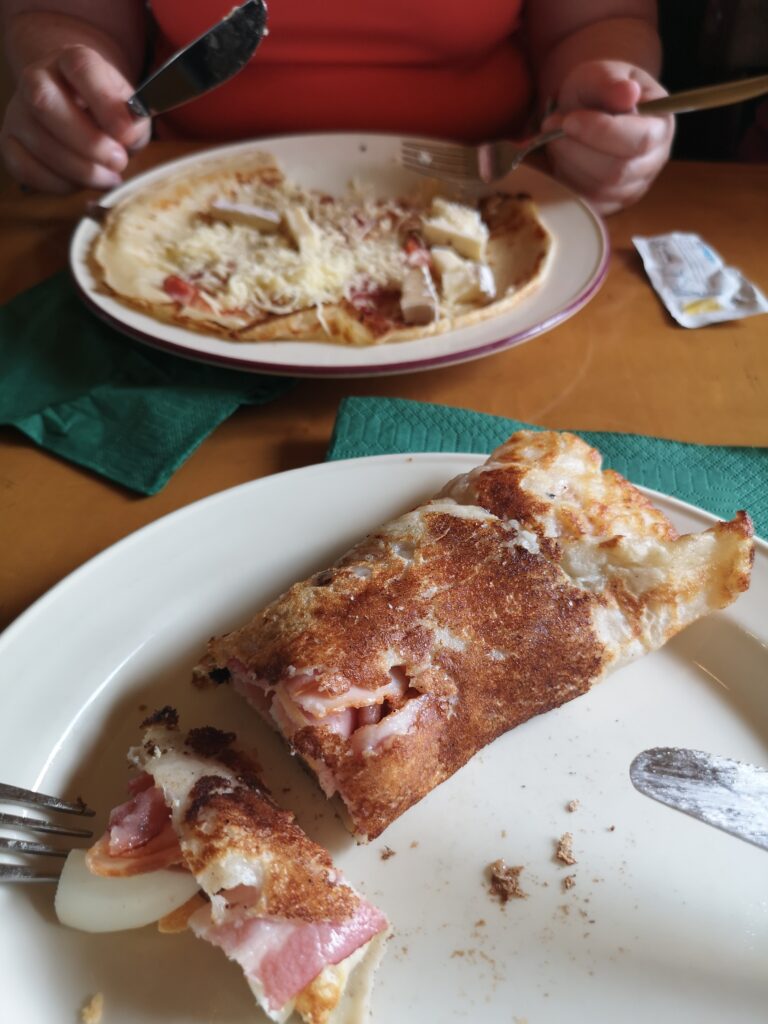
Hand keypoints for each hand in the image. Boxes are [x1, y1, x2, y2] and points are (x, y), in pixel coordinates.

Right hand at [0, 44, 150, 192]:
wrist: (80, 115)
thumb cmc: (108, 115)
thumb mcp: (130, 111)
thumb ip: (133, 121)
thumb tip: (127, 134)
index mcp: (71, 60)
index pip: (80, 67)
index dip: (105, 102)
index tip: (126, 134)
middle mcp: (36, 78)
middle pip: (45, 101)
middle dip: (87, 142)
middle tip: (118, 162)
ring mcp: (18, 111)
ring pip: (38, 141)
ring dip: (79, 170)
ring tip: (108, 177)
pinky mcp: (9, 142)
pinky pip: (25, 168)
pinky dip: (58, 184)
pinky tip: (81, 183)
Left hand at [542, 59, 673, 213]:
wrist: (587, 113)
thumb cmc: (597, 92)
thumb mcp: (600, 74)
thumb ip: (610, 82)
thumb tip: (628, 92)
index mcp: (661, 125)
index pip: (640, 140)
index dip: (601, 132)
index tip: (568, 120)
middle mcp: (653, 161)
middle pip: (617, 172)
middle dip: (576, 150)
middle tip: (552, 126)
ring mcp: (633, 188)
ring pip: (597, 190)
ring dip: (567, 163)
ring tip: (554, 138)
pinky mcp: (610, 205)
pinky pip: (585, 203)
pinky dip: (565, 181)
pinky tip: (562, 158)